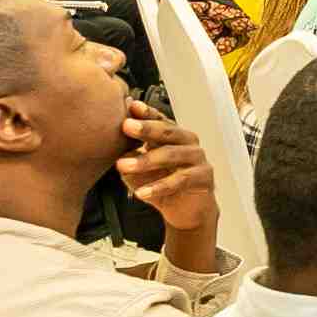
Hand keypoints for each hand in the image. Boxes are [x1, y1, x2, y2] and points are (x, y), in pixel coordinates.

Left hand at [117, 102, 216, 234]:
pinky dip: (159, 186)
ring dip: (146, 160)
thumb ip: (130, 155)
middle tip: (126, 126)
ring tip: (123, 165)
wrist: (186, 211)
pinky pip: (180, 180)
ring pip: (172, 154)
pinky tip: (142, 192)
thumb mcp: (141, 169)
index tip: (131, 106)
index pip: (159, 119)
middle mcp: (187, 142)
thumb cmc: (163, 185)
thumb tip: (113, 143)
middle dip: (146, 128)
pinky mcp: (203, 177)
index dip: (146, 112)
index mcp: (173, 136)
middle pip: (168, 131)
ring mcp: (198, 159)